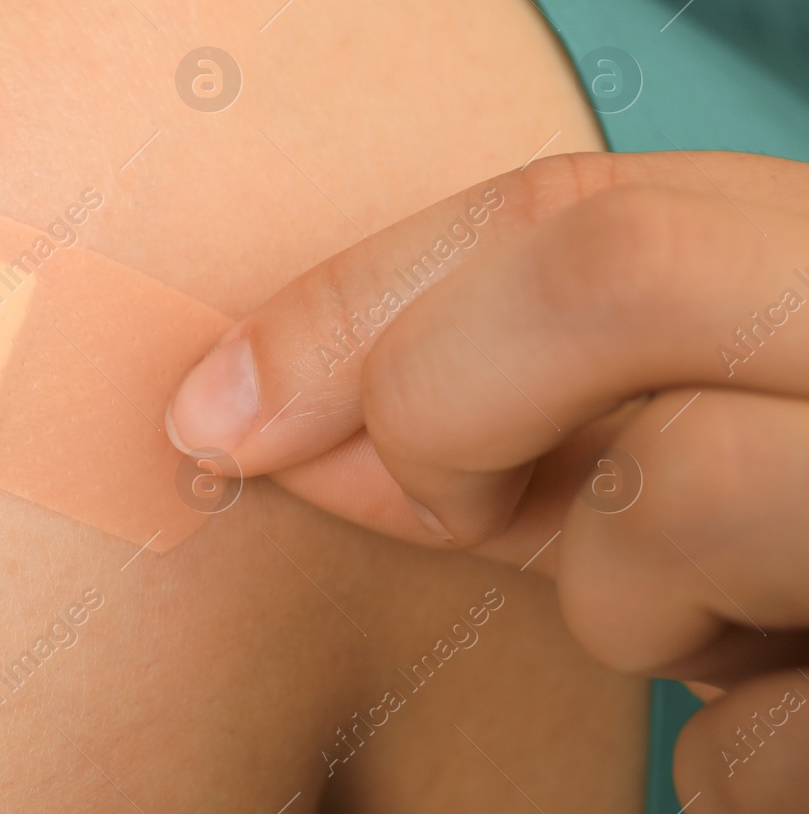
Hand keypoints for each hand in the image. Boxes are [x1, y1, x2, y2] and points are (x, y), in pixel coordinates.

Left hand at [166, 151, 808, 806]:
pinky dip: (734, 759)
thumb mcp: (683, 440)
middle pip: (615, 268)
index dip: (355, 302)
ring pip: (675, 491)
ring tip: (721, 618)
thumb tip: (247, 407)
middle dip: (449, 398)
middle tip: (451, 503)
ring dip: (623, 597)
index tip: (216, 404)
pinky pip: (756, 743)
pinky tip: (805, 718)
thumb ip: (494, 415)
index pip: (574, 207)